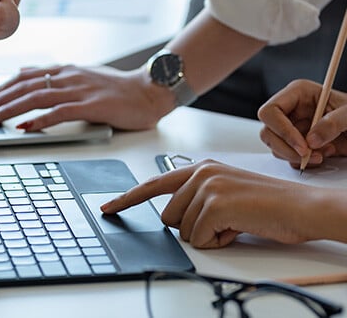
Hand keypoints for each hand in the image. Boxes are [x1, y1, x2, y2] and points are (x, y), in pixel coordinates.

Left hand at [0, 64, 171, 130]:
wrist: (149, 90)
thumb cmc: (117, 89)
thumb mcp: (81, 77)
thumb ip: (55, 78)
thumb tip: (27, 76)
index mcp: (64, 70)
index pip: (23, 77)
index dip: (0, 89)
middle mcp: (67, 76)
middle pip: (23, 86)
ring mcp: (79, 89)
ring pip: (35, 97)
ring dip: (9, 109)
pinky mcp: (91, 105)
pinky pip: (59, 112)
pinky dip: (39, 119)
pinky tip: (24, 127)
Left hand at [100, 160, 339, 247]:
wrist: (302, 207)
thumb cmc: (268, 205)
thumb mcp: (226, 193)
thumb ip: (197, 198)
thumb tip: (172, 219)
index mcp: (200, 168)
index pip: (154, 183)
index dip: (128, 198)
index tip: (108, 207)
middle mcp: (199, 172)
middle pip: (168, 216)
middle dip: (192, 227)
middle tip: (224, 221)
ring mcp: (206, 186)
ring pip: (182, 230)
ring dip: (208, 235)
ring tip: (235, 222)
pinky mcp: (215, 204)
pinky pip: (199, 239)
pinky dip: (218, 242)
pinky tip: (238, 228)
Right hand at [257, 79, 346, 168]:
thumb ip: (333, 123)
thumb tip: (311, 140)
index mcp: (298, 93)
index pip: (270, 111)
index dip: (282, 130)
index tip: (303, 146)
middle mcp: (290, 110)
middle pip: (268, 132)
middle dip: (287, 148)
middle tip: (310, 156)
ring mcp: (292, 127)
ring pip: (275, 146)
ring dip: (296, 157)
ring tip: (322, 154)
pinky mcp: (296, 143)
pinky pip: (287, 157)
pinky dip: (303, 162)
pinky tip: (322, 155)